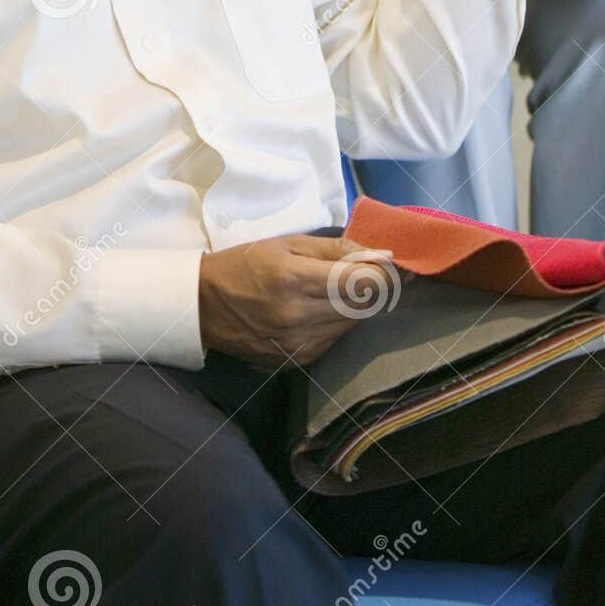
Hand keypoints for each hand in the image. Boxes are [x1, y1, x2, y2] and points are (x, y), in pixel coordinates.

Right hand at [198, 234, 394, 367]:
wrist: (203, 306)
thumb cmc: (246, 263)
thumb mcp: (287, 244)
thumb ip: (336, 249)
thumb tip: (380, 255)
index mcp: (295, 279)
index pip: (362, 282)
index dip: (388, 275)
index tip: (401, 266)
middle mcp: (299, 317)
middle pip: (363, 306)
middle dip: (376, 289)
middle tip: (378, 274)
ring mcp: (298, 345)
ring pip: (351, 325)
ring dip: (357, 306)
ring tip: (344, 289)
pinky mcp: (297, 361)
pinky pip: (334, 340)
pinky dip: (337, 323)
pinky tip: (323, 310)